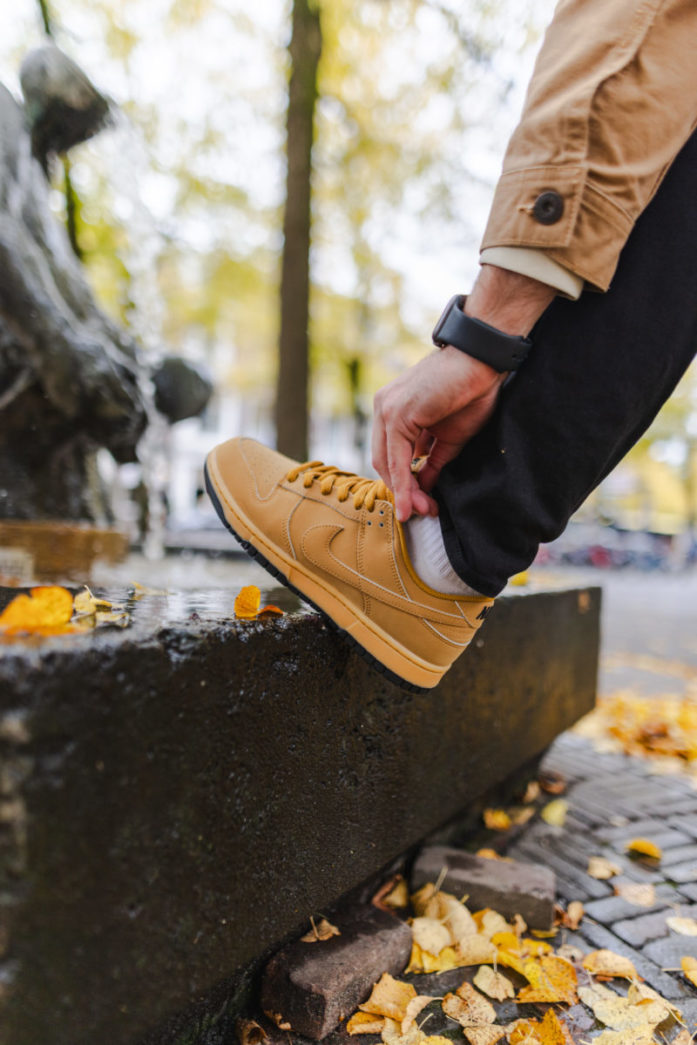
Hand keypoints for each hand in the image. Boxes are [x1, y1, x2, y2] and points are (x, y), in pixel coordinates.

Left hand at [372, 348, 505, 521]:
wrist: (481, 362)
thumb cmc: (471, 392)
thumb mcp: (449, 437)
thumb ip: (434, 461)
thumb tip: (424, 488)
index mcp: (392, 410)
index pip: (389, 455)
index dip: (404, 483)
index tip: (423, 503)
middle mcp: (383, 407)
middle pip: (383, 461)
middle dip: (402, 491)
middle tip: (423, 510)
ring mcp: (386, 408)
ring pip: (387, 462)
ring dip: (404, 491)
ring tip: (423, 510)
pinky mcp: (396, 413)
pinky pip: (396, 458)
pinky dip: (404, 483)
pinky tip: (413, 501)